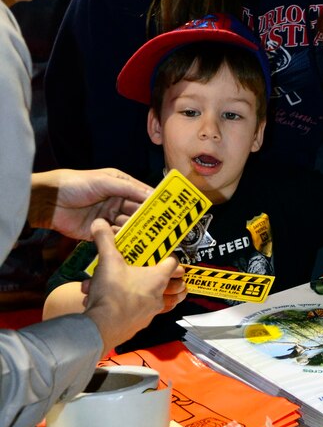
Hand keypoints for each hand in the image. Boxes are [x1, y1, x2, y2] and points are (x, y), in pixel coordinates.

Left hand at [29, 168, 152, 239]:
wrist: (49, 201)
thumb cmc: (76, 184)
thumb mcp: (105, 181)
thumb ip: (128, 189)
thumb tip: (150, 195)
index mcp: (119, 185)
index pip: (142, 193)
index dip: (155, 201)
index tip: (170, 210)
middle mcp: (116, 201)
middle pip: (137, 212)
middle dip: (148, 219)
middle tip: (163, 229)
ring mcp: (107, 217)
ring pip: (127, 225)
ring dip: (136, 231)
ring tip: (150, 239)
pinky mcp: (97, 232)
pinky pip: (114, 237)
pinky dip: (122, 241)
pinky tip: (132, 245)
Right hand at [84, 219, 186, 353]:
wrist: (101, 327)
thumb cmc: (113, 293)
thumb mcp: (108, 261)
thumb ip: (105, 240)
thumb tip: (99, 222)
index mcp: (157, 279)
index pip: (173, 264)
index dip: (169, 256)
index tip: (163, 252)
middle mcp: (158, 297)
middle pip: (171, 286)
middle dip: (162, 278)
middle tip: (151, 271)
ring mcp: (149, 314)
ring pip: (154, 302)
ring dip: (143, 294)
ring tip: (128, 288)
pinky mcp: (137, 326)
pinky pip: (137, 314)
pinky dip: (128, 308)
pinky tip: (111, 303)